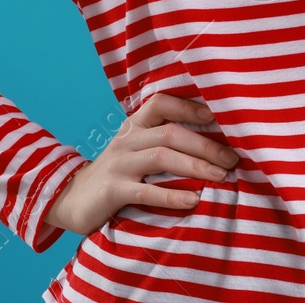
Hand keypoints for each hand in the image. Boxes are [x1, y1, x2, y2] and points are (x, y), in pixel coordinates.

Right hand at [43, 94, 239, 236]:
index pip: (161, 102)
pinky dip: (172, 196)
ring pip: (161, 157)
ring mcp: (118, 164)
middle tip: (232, 158)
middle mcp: (126, 139)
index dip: (189, 106)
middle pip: (170, 133)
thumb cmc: (117, 172)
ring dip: (195, 166)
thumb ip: (162, 140)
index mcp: (134, 125)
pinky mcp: (113, 190)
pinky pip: (146, 191)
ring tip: (221, 176)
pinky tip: (194, 200)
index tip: (218, 116)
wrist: (72, 198)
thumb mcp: (135, 149)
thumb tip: (212, 141)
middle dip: (205, 144)